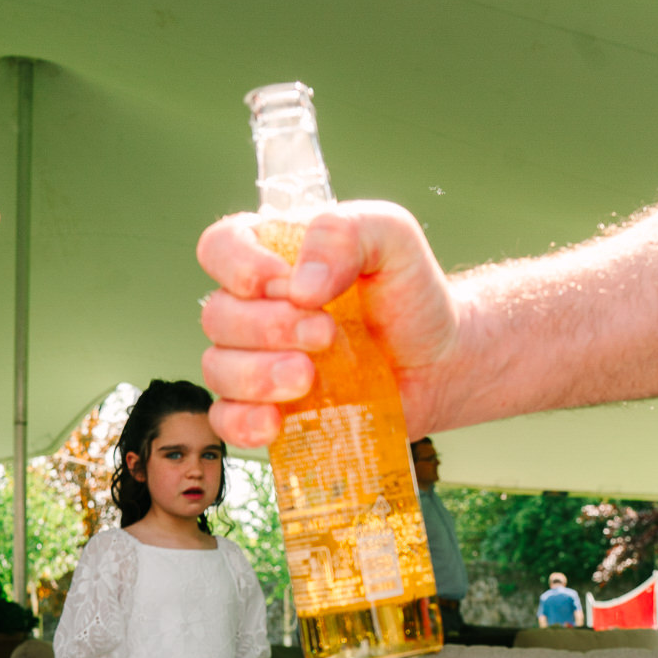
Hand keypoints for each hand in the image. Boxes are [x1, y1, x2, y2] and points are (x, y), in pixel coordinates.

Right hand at [196, 201, 458, 446]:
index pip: (219, 248)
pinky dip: (243, 423)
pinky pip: (227, 420)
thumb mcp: (392, 238)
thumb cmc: (410, 295)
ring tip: (309, 377)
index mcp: (272, 255)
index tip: (286, 284)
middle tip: (327, 334)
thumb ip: (344, 233)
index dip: (238, 266)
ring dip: (258, 375)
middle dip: (269, 327)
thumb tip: (301, 285)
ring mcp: (256, 362)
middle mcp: (254, 308)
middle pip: (218, 315)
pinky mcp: (268, 409)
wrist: (439, 361)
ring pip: (218, 369)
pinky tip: (276, 422)